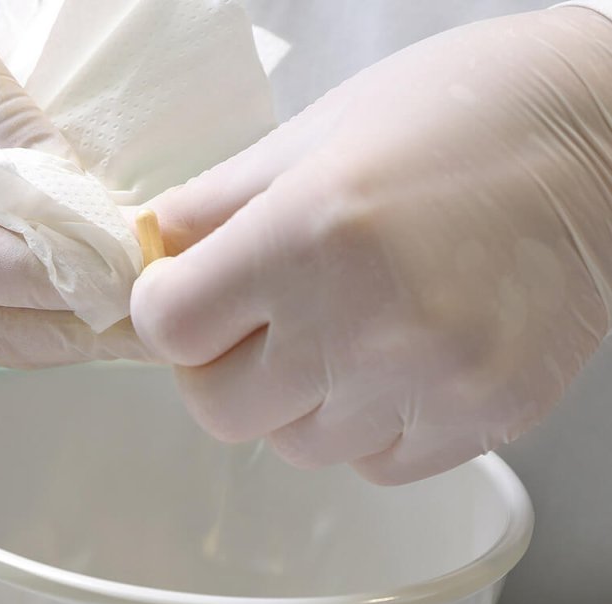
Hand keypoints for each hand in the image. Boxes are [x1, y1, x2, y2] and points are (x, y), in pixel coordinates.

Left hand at [130, 8, 611, 483]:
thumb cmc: (470, 112)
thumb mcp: (318, 131)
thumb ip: (215, 204)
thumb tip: (147, 253)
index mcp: (307, 236)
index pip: (168, 330)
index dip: (167, 312)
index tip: (184, 295)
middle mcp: (363, 322)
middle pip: (219, 410)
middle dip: (218, 368)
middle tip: (254, 322)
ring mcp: (428, 381)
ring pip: (296, 445)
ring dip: (297, 400)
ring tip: (345, 327)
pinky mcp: (484, 418)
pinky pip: (376, 464)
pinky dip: (368, 427)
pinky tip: (395, 359)